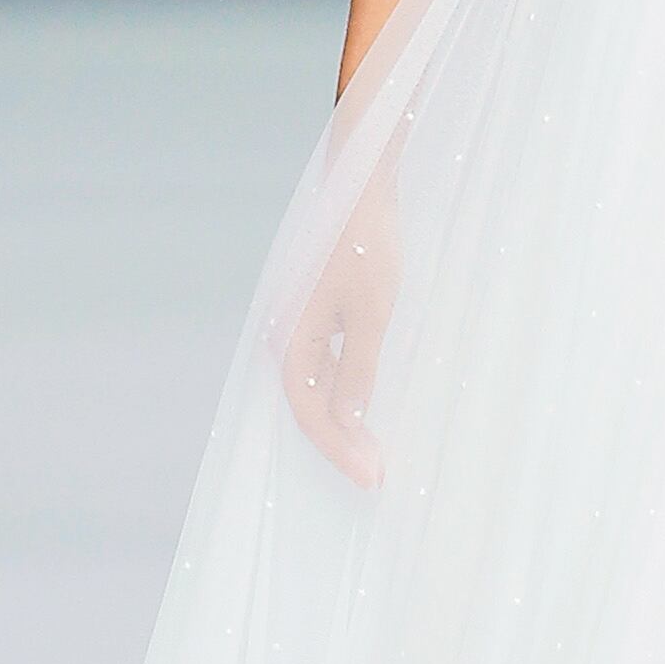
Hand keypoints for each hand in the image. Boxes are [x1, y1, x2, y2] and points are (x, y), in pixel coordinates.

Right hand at [280, 187, 399, 489]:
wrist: (361, 186)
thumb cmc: (367, 245)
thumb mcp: (372, 314)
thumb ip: (358, 369)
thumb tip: (348, 418)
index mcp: (292, 338)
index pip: (311, 411)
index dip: (338, 449)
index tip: (369, 477)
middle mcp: (287, 336)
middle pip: (310, 406)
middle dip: (341, 444)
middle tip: (377, 475)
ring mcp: (301, 325)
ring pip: (317, 389)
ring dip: (344, 423)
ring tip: (372, 452)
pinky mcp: (318, 314)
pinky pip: (325, 367)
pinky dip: (345, 394)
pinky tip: (364, 408)